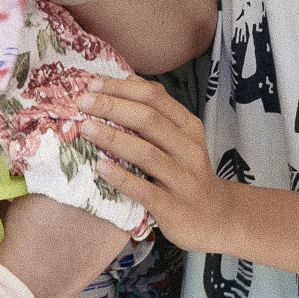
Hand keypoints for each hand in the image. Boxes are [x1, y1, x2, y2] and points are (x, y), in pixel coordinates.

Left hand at [77, 76, 233, 252]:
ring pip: (146, 153)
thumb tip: (128, 78)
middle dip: (112, 107)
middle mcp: (189, 149)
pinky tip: (100, 167)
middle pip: (148, 120)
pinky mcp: (174, 208)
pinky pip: (145, 190)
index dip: (121, 88)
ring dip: (113, 138)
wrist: (216, 218)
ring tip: (86, 128)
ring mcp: (184, 179)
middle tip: (82, 103)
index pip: (154, 97)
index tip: (92, 86)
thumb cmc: (187, 173)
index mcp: (188, 127)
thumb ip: (158, 110)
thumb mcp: (181, 138)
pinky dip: (121, 177)